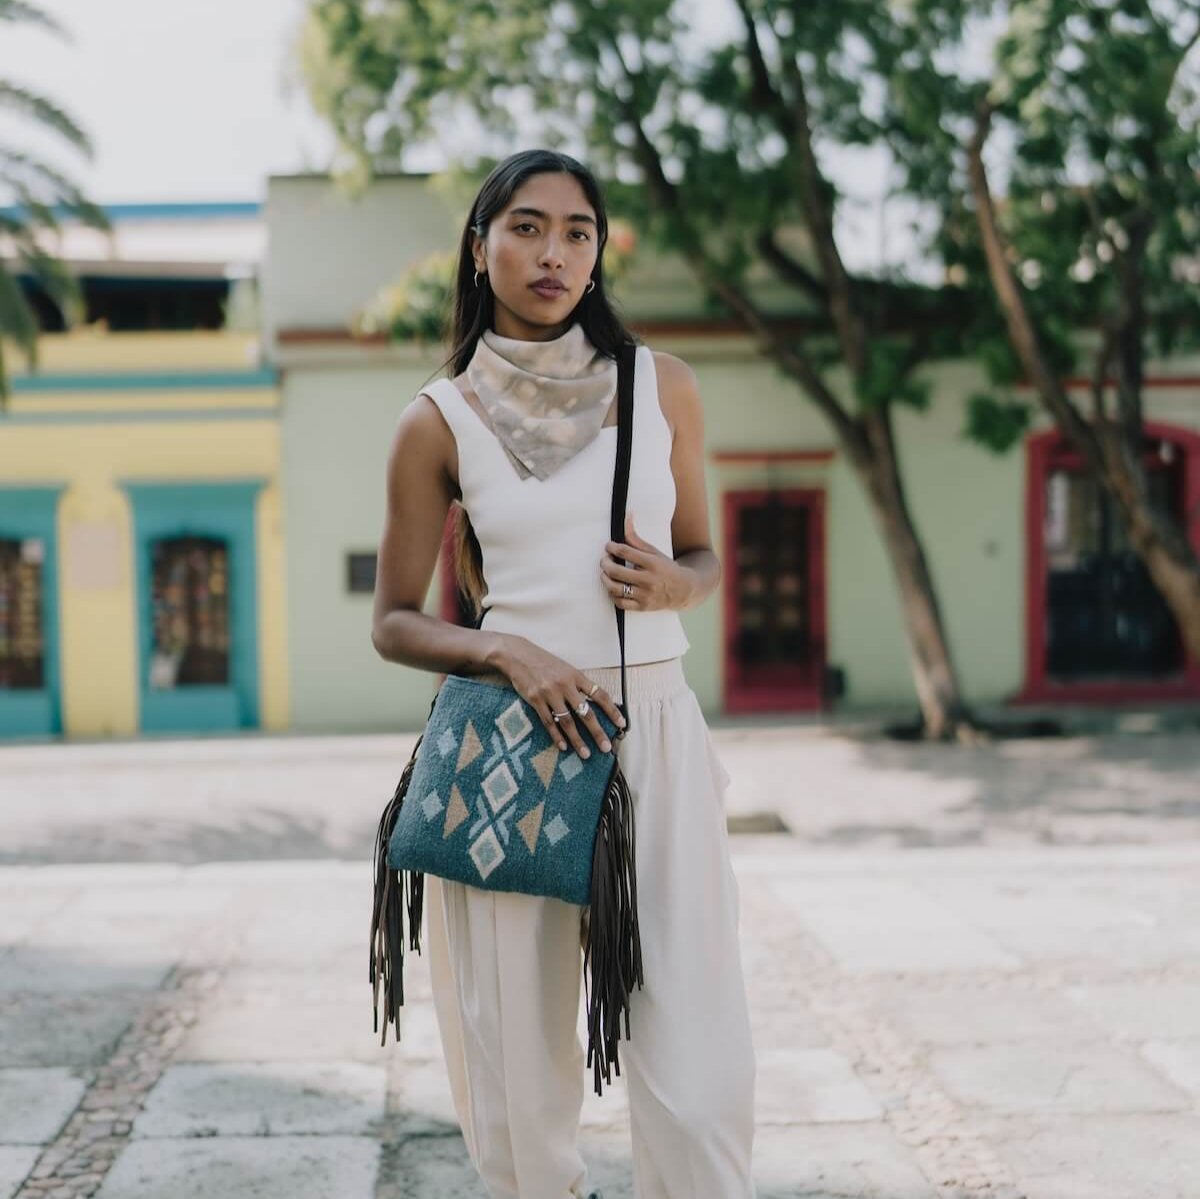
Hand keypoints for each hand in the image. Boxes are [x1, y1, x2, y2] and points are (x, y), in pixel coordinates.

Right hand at [494, 636, 625, 757]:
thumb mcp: (565, 668)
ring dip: (577, 740)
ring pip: (567, 722)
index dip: (612, 710)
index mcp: (576, 676)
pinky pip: (548, 722)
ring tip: (586, 754)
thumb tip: (594, 703)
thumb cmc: (544, 662)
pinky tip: (563, 747)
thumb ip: (578, 685)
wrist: (518, 655)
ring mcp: (550, 693)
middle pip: (586, 713)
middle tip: (606, 747)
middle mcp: (565, 685)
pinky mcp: (535, 700)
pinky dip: (556, 736)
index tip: (622, 723)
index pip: (600, 695)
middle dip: (597, 732)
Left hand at [600, 512, 691, 611]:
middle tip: (604, 560)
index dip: (612, 547)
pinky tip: (613, 587)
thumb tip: (626, 516)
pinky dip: (612, 595)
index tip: (609, 546)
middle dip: (605, 563)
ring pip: (615, 588)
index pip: (625, 552)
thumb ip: (635, 538)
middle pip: (616, 571)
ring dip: (605, 579)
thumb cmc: (665, 568)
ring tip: (606, 573)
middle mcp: (648, 580)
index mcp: (652, 563)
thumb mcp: (653, 551)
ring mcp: (645, 595)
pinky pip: (620, 603)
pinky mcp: (642, 607)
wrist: (683, 590)